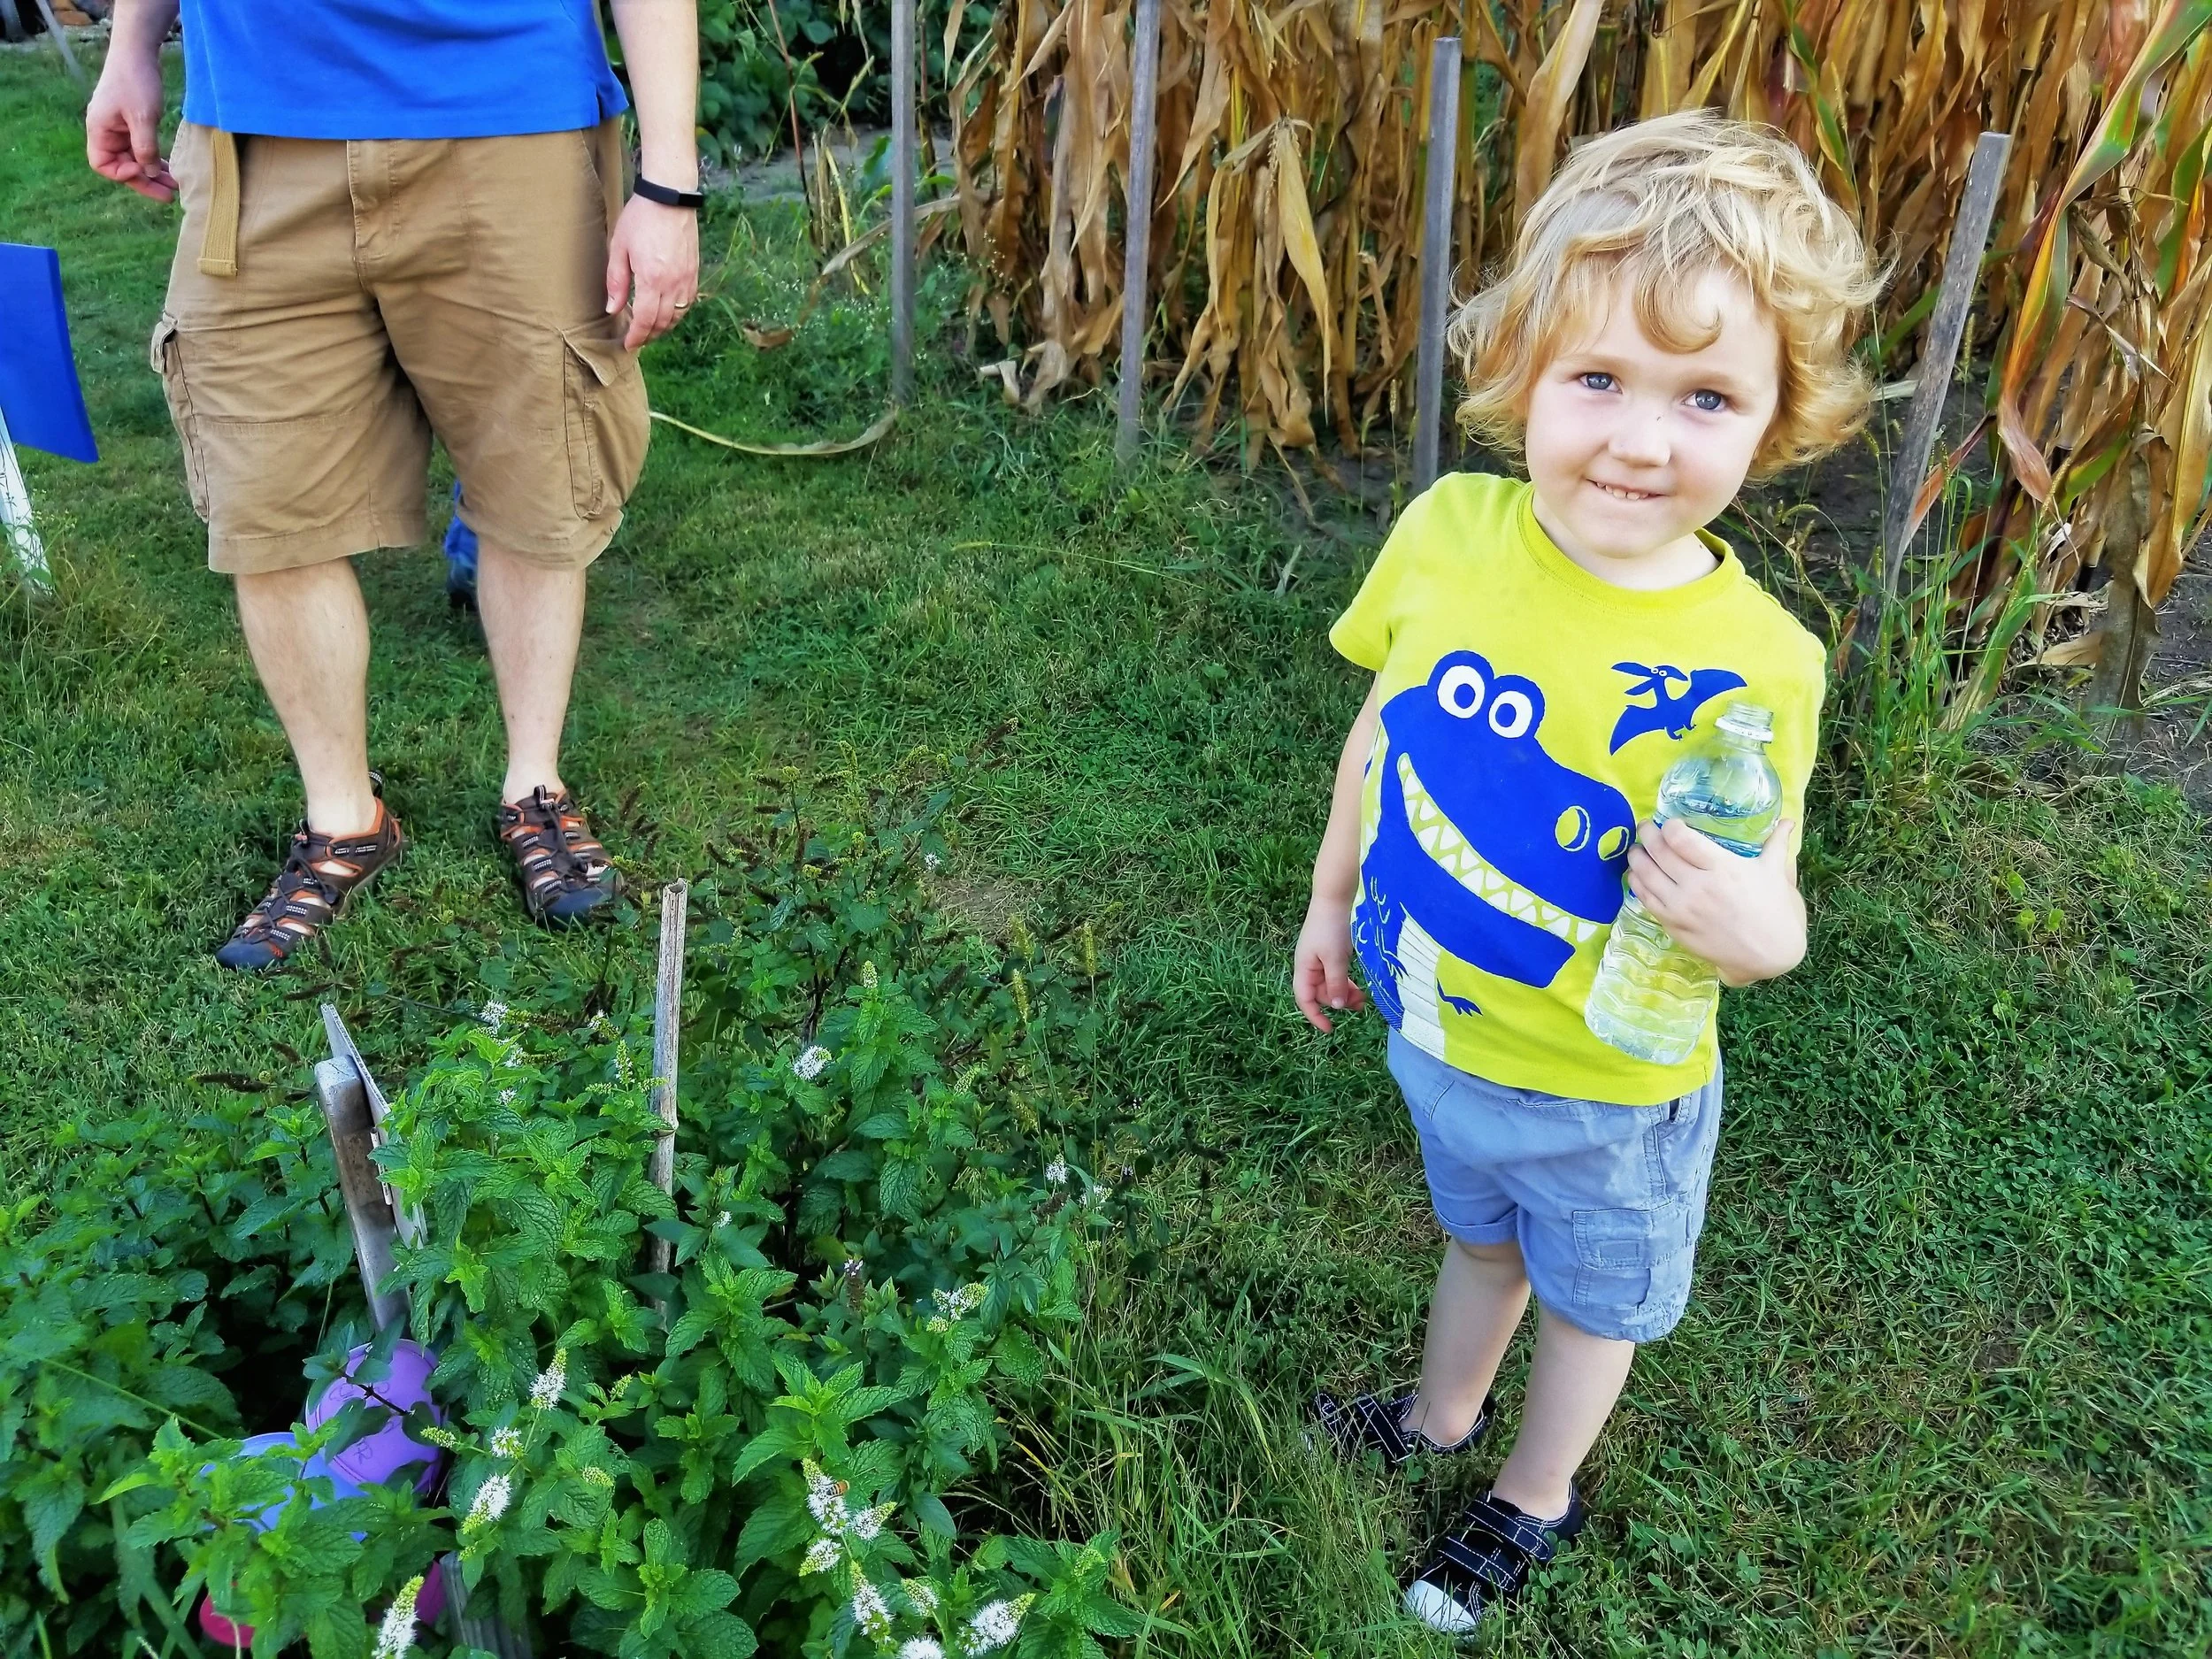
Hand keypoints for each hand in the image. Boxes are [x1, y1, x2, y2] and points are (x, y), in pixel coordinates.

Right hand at [86, 36, 173, 200]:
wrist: (137, 52)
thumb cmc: (136, 82)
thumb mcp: (142, 117)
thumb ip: (145, 148)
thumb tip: (149, 173)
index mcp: (99, 130)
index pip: (102, 165)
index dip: (122, 174)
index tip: (143, 171)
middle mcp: (105, 131)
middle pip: (121, 165)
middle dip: (144, 180)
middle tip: (169, 196)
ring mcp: (118, 127)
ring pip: (133, 159)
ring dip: (153, 172)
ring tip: (175, 186)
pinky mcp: (131, 123)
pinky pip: (141, 148)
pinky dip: (154, 158)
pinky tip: (170, 169)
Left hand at [605, 195, 698, 349]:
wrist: (670, 198)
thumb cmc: (641, 219)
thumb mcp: (619, 248)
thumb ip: (616, 281)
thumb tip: (613, 309)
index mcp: (651, 280)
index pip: (645, 320)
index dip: (637, 336)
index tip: (629, 344)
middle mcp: (673, 285)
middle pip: (662, 322)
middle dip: (649, 335)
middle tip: (637, 339)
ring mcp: (686, 280)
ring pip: (677, 316)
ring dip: (663, 327)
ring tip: (650, 328)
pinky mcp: (694, 273)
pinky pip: (687, 303)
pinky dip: (676, 314)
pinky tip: (666, 312)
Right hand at [1294, 894, 1367, 1032]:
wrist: (1335, 897)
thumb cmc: (1331, 927)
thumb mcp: (1335, 958)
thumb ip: (1336, 983)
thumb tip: (1337, 1007)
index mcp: (1304, 968)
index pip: (1304, 999)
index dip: (1315, 1016)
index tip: (1330, 1029)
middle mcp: (1309, 966)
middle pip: (1320, 993)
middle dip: (1338, 1002)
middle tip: (1361, 1005)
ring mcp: (1319, 959)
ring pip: (1330, 984)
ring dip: (1345, 993)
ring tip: (1363, 998)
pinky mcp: (1330, 952)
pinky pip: (1337, 974)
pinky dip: (1346, 982)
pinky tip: (1358, 985)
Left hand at [1627, 817, 1805, 986]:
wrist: (1768, 955)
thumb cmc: (1774, 911)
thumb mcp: (1775, 873)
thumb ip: (1776, 844)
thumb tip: (1788, 821)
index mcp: (1722, 868)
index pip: (1681, 839)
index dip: (1669, 827)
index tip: (1670, 823)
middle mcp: (1697, 887)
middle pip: (1659, 853)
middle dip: (1648, 835)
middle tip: (1646, 828)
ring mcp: (1682, 908)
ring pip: (1646, 875)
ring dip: (1636, 858)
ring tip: (1637, 849)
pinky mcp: (1673, 925)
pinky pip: (1646, 899)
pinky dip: (1637, 883)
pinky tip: (1636, 874)